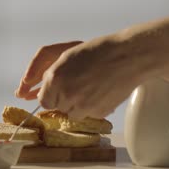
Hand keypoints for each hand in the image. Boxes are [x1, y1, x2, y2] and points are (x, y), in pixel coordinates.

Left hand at [17, 37, 144, 118]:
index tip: (57, 91)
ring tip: (89, 88)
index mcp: (55, 79)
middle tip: (78, 85)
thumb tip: (41, 94)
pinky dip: (91, 108)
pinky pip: (88, 115)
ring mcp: (82, 105)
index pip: (43, 100)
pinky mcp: (97, 112)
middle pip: (57, 108)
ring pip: (71, 114)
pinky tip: (99, 93)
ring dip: (76, 105)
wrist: (127, 57)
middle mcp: (66, 94)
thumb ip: (51, 77)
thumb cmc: (97, 52)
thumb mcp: (66, 58)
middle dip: (63, 99)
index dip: (50, 96)